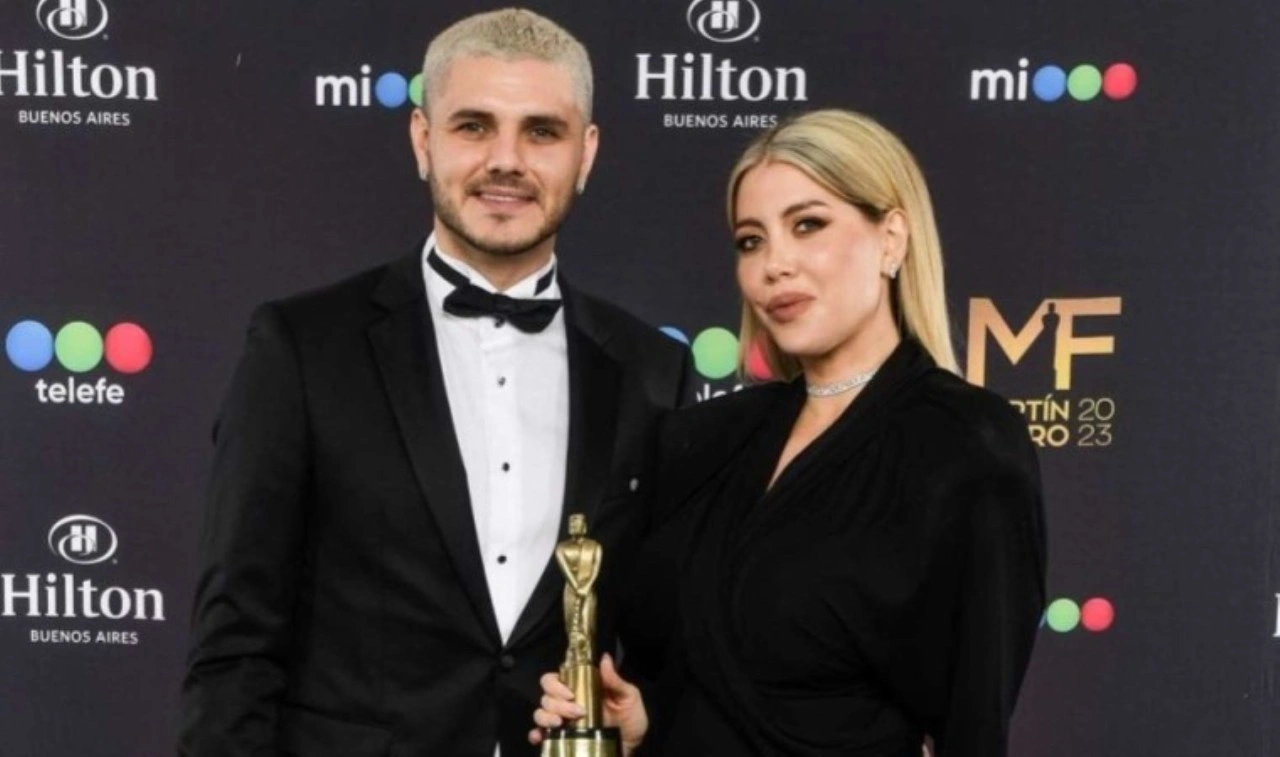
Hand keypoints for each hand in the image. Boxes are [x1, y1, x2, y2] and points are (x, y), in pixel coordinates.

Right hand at [528, 653, 647, 754]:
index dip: (556, 684)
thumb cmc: (631, 720)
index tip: (570, 693)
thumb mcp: (629, 697)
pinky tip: (541, 737)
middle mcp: (568, 703)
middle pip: (546, 695)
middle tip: (577, 712)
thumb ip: (615, 681)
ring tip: (561, 723)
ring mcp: (563, 722)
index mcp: (581, 689)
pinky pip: (540, 735)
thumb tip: (605, 659)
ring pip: (541, 713)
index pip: (556, 678)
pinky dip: (537, 734)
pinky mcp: (561, 739)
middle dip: (557, 703)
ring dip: (546, 716)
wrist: (634, 747)